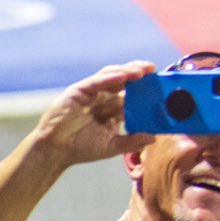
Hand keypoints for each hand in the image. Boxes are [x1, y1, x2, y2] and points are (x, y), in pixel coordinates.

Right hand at [31, 63, 156, 166]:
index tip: (163, 85)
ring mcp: (91, 93)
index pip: (133, 94)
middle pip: (124, 80)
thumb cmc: (82, 148)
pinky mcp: (78, 91)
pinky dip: (109, 78)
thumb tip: (154, 138)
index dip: (147, 89)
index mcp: (113, 108)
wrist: (56, 151)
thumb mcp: (113, 146)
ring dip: (128, 71)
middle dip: (140, 73)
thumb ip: (133, 142)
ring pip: (112, 76)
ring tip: (143, 70)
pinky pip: (96, 81)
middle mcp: (104, 97)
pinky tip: (122, 76)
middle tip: (155, 70)